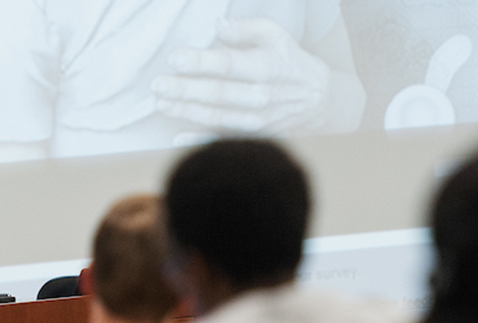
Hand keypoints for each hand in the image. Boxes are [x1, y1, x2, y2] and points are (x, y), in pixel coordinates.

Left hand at [151, 18, 331, 133]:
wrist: (319, 102)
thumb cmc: (291, 63)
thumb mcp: (277, 36)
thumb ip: (248, 29)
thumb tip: (218, 26)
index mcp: (268, 68)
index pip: (229, 65)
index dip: (200, 62)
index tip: (175, 59)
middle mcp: (263, 97)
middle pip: (219, 94)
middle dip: (186, 90)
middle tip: (159, 85)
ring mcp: (259, 121)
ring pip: (218, 117)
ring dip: (187, 112)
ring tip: (162, 103)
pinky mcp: (256, 136)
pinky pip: (225, 140)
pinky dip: (201, 141)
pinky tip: (178, 138)